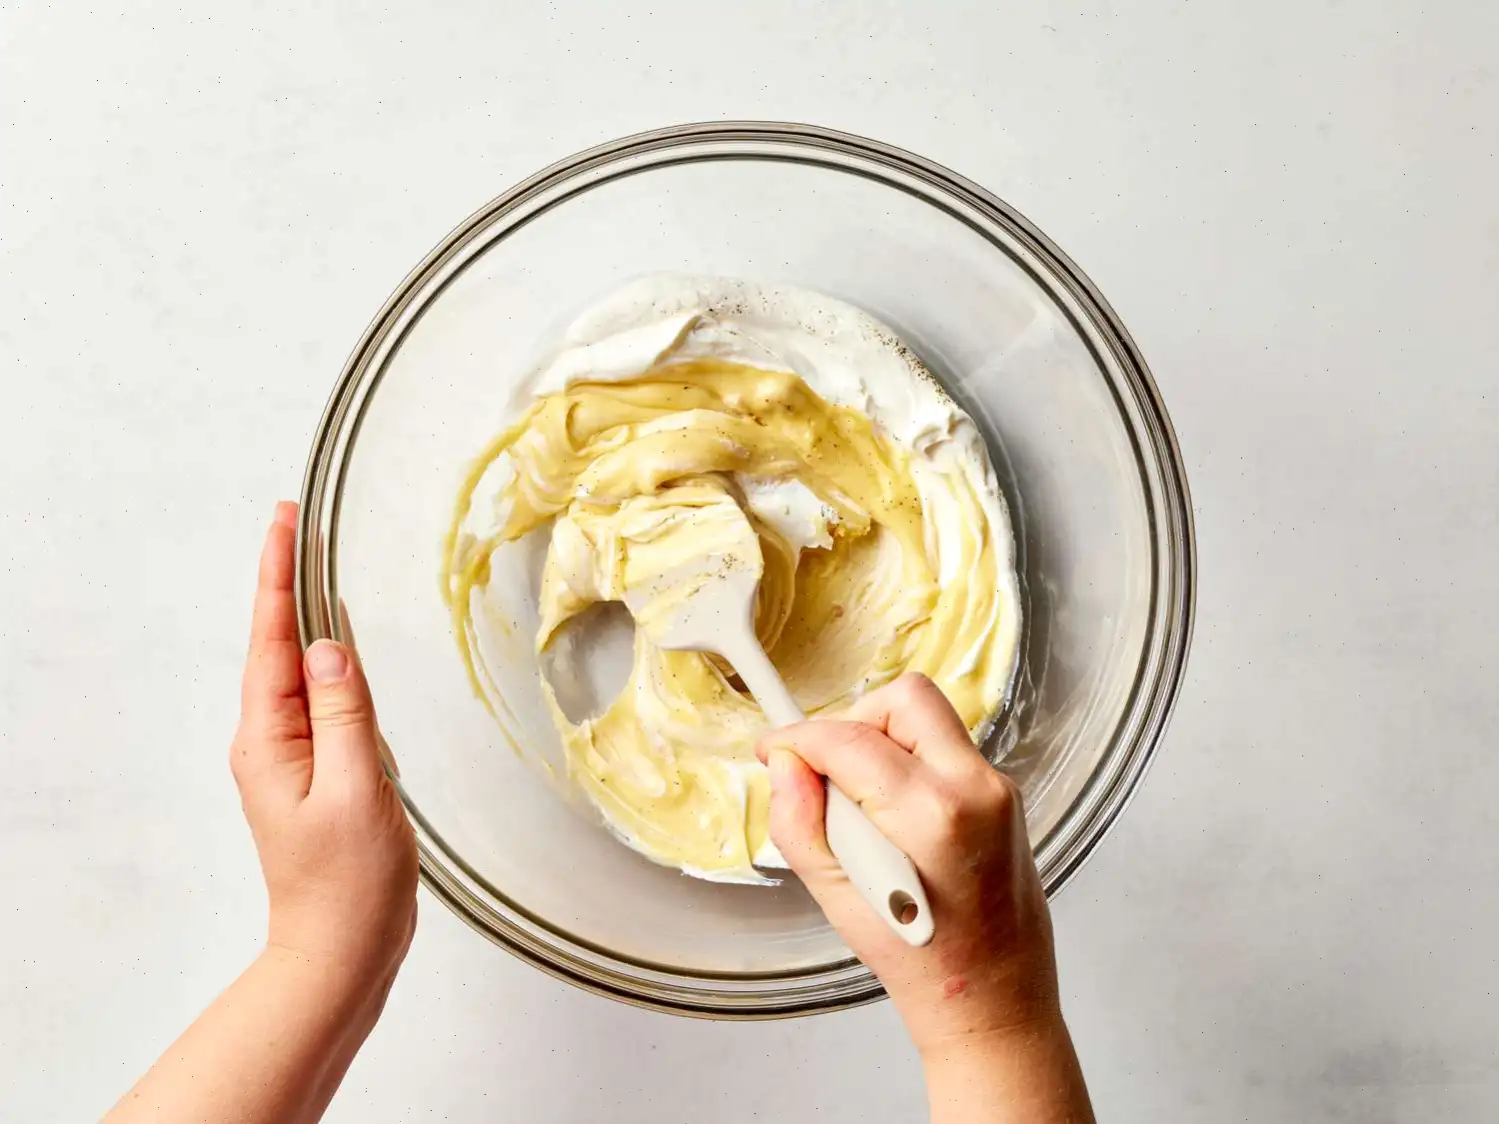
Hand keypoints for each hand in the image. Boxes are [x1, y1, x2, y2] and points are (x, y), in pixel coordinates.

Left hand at [231, 502, 417, 989]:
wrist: (341, 949)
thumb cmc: (348, 883)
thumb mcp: (355, 790)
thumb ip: (344, 714)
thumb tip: (330, 645)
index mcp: (270, 741)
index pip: (272, 641)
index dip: (277, 577)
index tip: (283, 523)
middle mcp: (271, 743)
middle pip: (277, 646)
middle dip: (285, 581)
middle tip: (294, 523)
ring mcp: (291, 758)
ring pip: (298, 671)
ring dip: (305, 616)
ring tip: (312, 565)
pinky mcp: (317, 772)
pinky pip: (320, 701)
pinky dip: (330, 662)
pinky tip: (341, 647)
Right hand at [759, 674, 1091, 1122]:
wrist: (992, 999)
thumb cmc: (923, 963)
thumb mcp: (835, 898)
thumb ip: (799, 823)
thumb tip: (784, 766)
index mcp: (931, 813)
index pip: (848, 738)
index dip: (799, 737)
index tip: (776, 748)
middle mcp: (974, 788)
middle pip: (904, 699)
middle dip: (853, 723)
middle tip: (825, 771)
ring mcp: (998, 788)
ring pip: (928, 718)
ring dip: (883, 743)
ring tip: (861, 803)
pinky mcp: (1005, 794)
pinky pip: (946, 749)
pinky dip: (909, 765)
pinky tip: (893, 818)